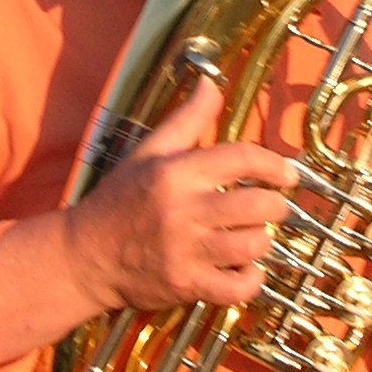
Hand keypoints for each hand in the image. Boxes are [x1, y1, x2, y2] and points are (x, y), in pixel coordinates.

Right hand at [64, 76, 298, 316]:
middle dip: (276, 206)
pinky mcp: (186, 285)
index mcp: (176, 173)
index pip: (242, 159)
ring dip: (262, 241)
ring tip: (253, 236)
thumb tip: (212, 83)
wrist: (84, 255)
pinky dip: (251, 280)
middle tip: (272, 207)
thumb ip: (186, 118)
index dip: (274, 164)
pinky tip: (245, 269)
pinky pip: (238, 287)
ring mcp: (185, 251)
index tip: (287, 174)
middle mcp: (183, 210)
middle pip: (258, 205)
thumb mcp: (148, 151)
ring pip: (252, 245)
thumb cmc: (120, 200)